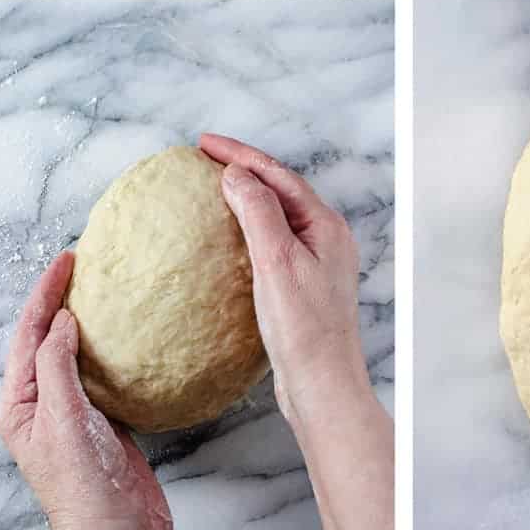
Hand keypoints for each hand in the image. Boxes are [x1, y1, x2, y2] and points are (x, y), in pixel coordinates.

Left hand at [0, 251, 172, 529]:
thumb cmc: (85, 486)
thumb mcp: (63, 417)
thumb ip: (57, 365)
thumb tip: (61, 321)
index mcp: (19, 404)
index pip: (29, 335)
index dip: (45, 294)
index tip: (66, 260)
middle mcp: (41, 407)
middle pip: (45, 341)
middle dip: (58, 302)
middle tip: (80, 264)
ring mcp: (73, 416)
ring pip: (73, 356)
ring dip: (84, 323)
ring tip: (100, 290)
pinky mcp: (103, 425)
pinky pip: (100, 376)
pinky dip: (109, 351)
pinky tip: (125, 338)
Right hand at [199, 133, 368, 425]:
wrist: (321, 385)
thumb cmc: (303, 329)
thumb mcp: (276, 262)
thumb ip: (258, 212)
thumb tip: (237, 174)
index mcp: (325, 226)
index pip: (278, 175)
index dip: (240, 155)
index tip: (203, 143)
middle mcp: (326, 239)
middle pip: (280, 189)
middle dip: (244, 169)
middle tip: (204, 157)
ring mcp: (317, 262)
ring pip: (277, 215)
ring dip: (247, 196)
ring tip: (213, 187)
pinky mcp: (303, 286)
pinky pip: (274, 241)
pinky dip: (249, 228)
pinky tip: (229, 236)